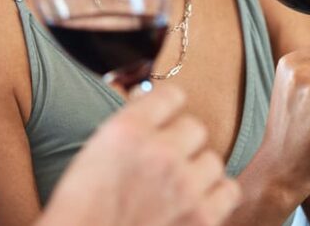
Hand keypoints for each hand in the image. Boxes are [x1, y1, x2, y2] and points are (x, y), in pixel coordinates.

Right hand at [44, 85, 239, 225]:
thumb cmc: (81, 206)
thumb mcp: (94, 150)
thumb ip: (128, 124)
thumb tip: (148, 98)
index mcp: (129, 130)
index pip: (172, 95)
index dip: (167, 107)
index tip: (164, 119)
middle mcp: (161, 153)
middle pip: (195, 128)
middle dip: (180, 144)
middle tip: (164, 162)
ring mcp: (185, 187)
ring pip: (213, 160)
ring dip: (197, 172)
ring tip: (178, 186)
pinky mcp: (202, 219)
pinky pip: (228, 191)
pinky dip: (214, 196)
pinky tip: (195, 202)